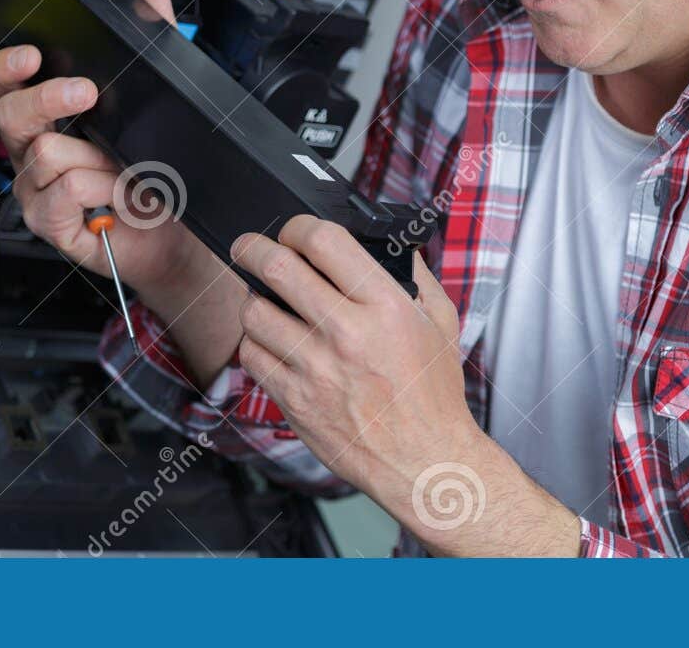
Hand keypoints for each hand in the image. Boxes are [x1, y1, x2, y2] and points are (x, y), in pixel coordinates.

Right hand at [0, 0, 204, 295]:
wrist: (178, 235)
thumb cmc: (158, 174)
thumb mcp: (158, 104)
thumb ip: (152, 41)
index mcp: (48, 118)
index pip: (3, 87)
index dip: (5, 69)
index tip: (31, 55)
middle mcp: (35, 152)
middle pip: (10, 113)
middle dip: (47, 98)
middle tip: (86, 93)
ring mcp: (39, 189)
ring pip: (45, 153)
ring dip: (97, 157)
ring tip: (126, 166)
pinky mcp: (51, 223)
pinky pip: (63, 193)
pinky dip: (101, 189)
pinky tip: (121, 194)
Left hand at [233, 216, 580, 554]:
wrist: (424, 461)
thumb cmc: (433, 395)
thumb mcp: (440, 322)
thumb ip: (415, 276)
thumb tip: (390, 242)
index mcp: (385, 307)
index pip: (324, 241)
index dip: (298, 226)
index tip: (293, 231)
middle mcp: (347, 333)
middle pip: (276, 268)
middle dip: (252, 247)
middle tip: (248, 246)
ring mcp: (316, 369)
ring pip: (255, 312)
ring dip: (254, 298)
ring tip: (264, 299)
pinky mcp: (295, 401)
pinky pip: (253, 356)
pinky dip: (256, 342)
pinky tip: (271, 341)